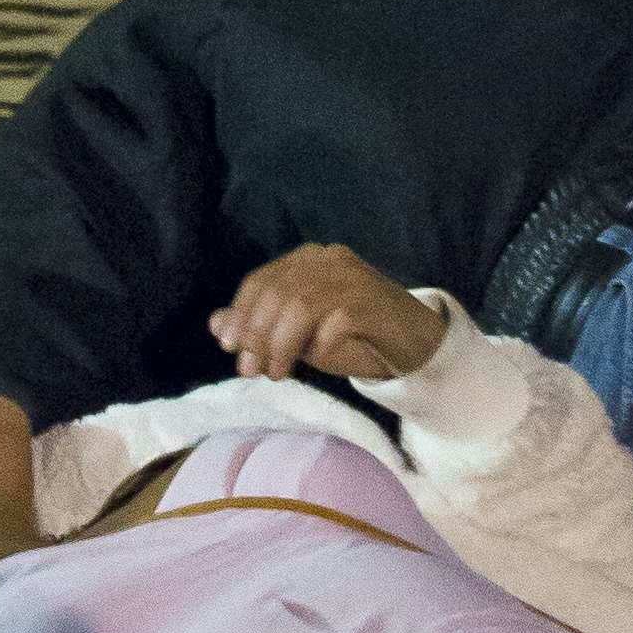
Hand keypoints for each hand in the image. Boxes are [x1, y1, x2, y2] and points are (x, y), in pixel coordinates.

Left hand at [208, 243, 444, 384]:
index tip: (229, 347)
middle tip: (250, 370)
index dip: (240, 315)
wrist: (416, 346)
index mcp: (308, 260)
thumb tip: (216, 324)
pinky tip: (315, 363)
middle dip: (256, 335)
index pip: (260, 281)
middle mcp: (328, 260)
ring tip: (276, 373)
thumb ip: (263, 327)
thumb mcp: (301, 336)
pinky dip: (318, 347)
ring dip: (280, 344)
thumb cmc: (355, 339)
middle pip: (276, 293)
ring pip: (299, 306)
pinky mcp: (371, 300)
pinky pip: (333, 323)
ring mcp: (352, 277)